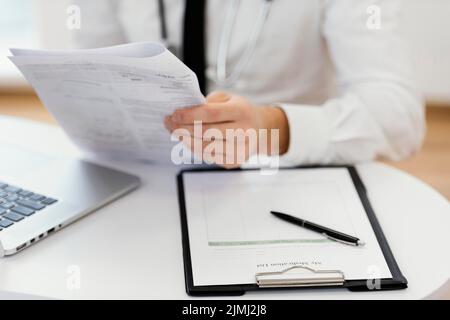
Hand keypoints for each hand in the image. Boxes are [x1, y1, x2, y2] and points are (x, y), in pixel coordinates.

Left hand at [164, 91, 289, 167]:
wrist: (263, 130)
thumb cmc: (241, 112)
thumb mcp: (229, 99)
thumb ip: (209, 103)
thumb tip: (184, 111)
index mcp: (242, 111)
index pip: (211, 113)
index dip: (190, 115)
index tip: (174, 114)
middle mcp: (244, 131)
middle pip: (206, 132)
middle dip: (183, 128)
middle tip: (169, 123)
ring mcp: (240, 149)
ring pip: (205, 148)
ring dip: (185, 141)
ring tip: (175, 132)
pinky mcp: (234, 161)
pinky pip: (209, 157)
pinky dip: (195, 149)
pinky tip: (187, 141)